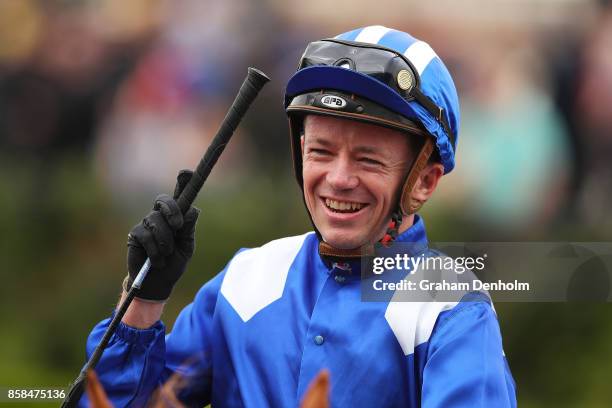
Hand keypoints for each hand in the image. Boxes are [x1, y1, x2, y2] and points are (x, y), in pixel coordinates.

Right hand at [125, 170, 199, 300]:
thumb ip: (189, 229)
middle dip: (172, 210)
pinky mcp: (135, 234)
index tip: (187, 172)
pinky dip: (154, 250)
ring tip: (166, 255)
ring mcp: (147, 224)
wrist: (159, 282)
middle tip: (178, 226)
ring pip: (157, 221)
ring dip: (165, 241)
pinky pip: (146, 235)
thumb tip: (193, 210)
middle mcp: (160, 216)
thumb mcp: (187, 246)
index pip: (179, 195)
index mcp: (177, 216)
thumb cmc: (175, 262)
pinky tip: (156, 260)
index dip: (183, 182)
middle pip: (164, 200)